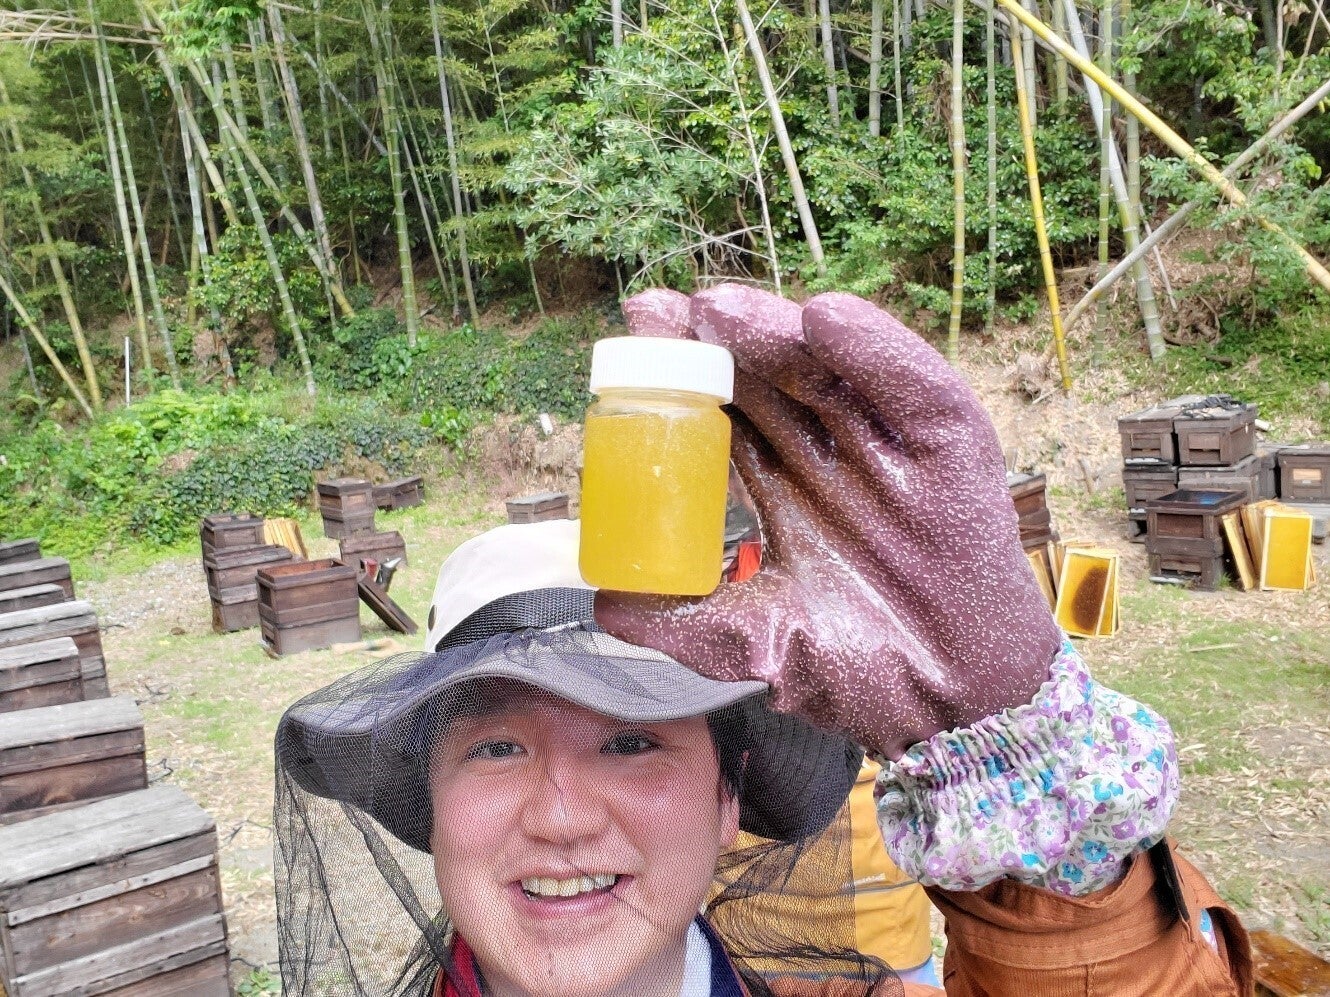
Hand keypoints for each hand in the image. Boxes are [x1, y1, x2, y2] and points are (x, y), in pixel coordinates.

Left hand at [597, 285, 1061, 758]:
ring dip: (773, 331)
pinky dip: (876, 351)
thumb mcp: (759, 646)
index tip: (627, 354)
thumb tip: (603, 604)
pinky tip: (827, 320)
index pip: (722, 419)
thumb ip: (687, 624)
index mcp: (781, 489)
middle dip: (709, 338)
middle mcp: (829, 454)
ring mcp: (888, 444)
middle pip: (765, 377)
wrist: (955, 705)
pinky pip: (914, 388)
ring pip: (828, 368)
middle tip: (658, 309)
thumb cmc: (862, 672)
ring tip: (721, 310)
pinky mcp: (951, 445)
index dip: (676, 385)